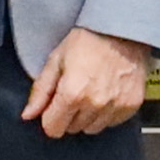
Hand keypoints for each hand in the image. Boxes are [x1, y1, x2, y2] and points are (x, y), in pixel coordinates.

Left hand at [28, 26, 159, 141]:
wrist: (122, 30)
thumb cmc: (88, 40)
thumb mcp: (56, 60)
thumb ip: (40, 91)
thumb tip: (28, 114)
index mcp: (72, 93)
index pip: (53, 129)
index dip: (50, 117)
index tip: (54, 106)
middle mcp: (94, 104)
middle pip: (72, 128)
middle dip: (69, 114)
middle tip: (75, 90)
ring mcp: (115, 106)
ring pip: (92, 128)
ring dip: (88, 115)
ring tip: (91, 91)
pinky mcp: (131, 105)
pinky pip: (112, 122)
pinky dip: (107, 113)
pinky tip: (106, 93)